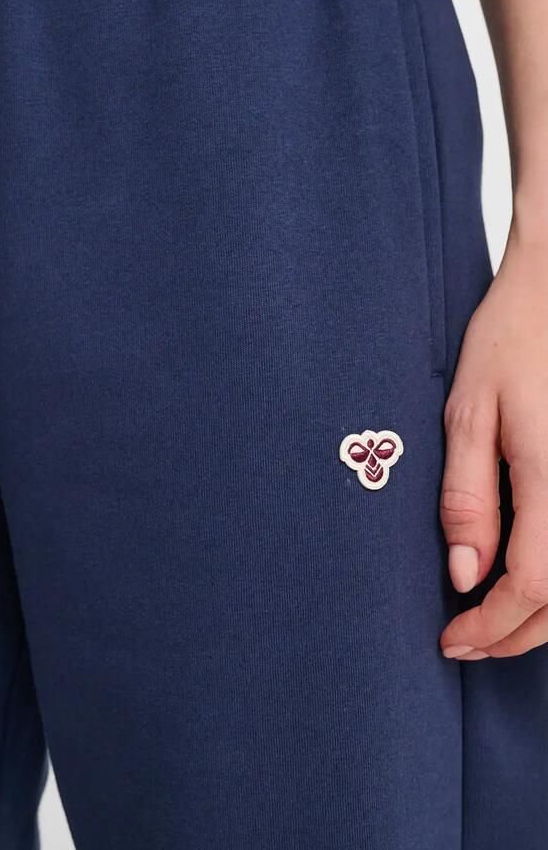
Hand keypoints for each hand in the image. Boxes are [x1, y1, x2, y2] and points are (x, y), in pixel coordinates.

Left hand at [440, 223, 547, 660]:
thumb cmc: (512, 342)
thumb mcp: (469, 414)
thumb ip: (467, 498)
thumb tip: (463, 576)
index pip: (533, 588)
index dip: (491, 627)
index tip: (449, 641)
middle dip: (517, 636)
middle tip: (466, 644)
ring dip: (547, 619)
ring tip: (493, 623)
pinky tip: (530, 580)